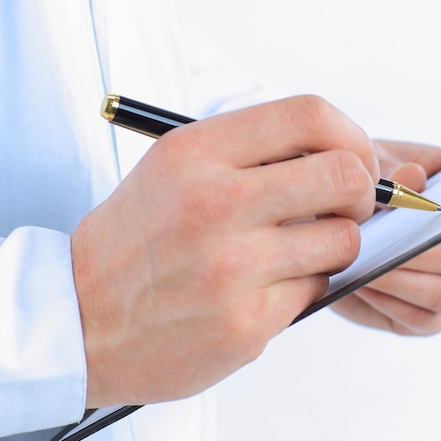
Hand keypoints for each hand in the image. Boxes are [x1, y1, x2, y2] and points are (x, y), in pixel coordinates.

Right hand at [72, 96, 378, 406]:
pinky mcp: (246, 323)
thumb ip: (251, 152)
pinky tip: (266, 287)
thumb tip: (338, 152)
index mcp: (197, 152)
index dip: (350, 135)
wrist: (79, 318)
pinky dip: (305, 285)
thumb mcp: (175, 168)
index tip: (354, 157)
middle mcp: (216, 204)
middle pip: (344, 176)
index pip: (309, 116)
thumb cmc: (136, 239)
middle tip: (347, 206)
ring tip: (296, 250)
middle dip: (362, 191)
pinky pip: (317, 290)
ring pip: (343, 241)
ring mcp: (233, 268)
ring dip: (334, 244)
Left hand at [330, 140, 440, 335]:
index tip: (411, 207)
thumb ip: (394, 174)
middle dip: (414, 250)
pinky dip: (387, 301)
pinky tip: (360, 283)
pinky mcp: (436, 316)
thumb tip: (413, 178)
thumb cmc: (369, 187)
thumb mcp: (374, 169)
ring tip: (359, 262)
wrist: (341, 222)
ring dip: (398, 279)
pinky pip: (421, 318)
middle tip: (372, 242)